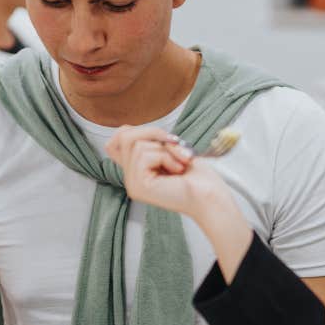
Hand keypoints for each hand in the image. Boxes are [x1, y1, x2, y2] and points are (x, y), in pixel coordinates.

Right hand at [103, 125, 234, 221]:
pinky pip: (144, 155)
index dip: (135, 132)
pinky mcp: (138, 186)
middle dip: (156, 134)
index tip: (164, 142)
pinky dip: (166, 157)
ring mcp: (132, 184)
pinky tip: (177, 171)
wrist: (210, 195)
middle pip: (125, 136)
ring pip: (137, 144)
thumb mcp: (168, 149)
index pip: (113, 143)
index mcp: (136, 171)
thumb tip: (125, 128)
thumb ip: (146, 141)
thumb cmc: (197, 175)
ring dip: (166, 149)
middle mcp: (131, 179)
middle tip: (178, 148)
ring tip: (180, 164)